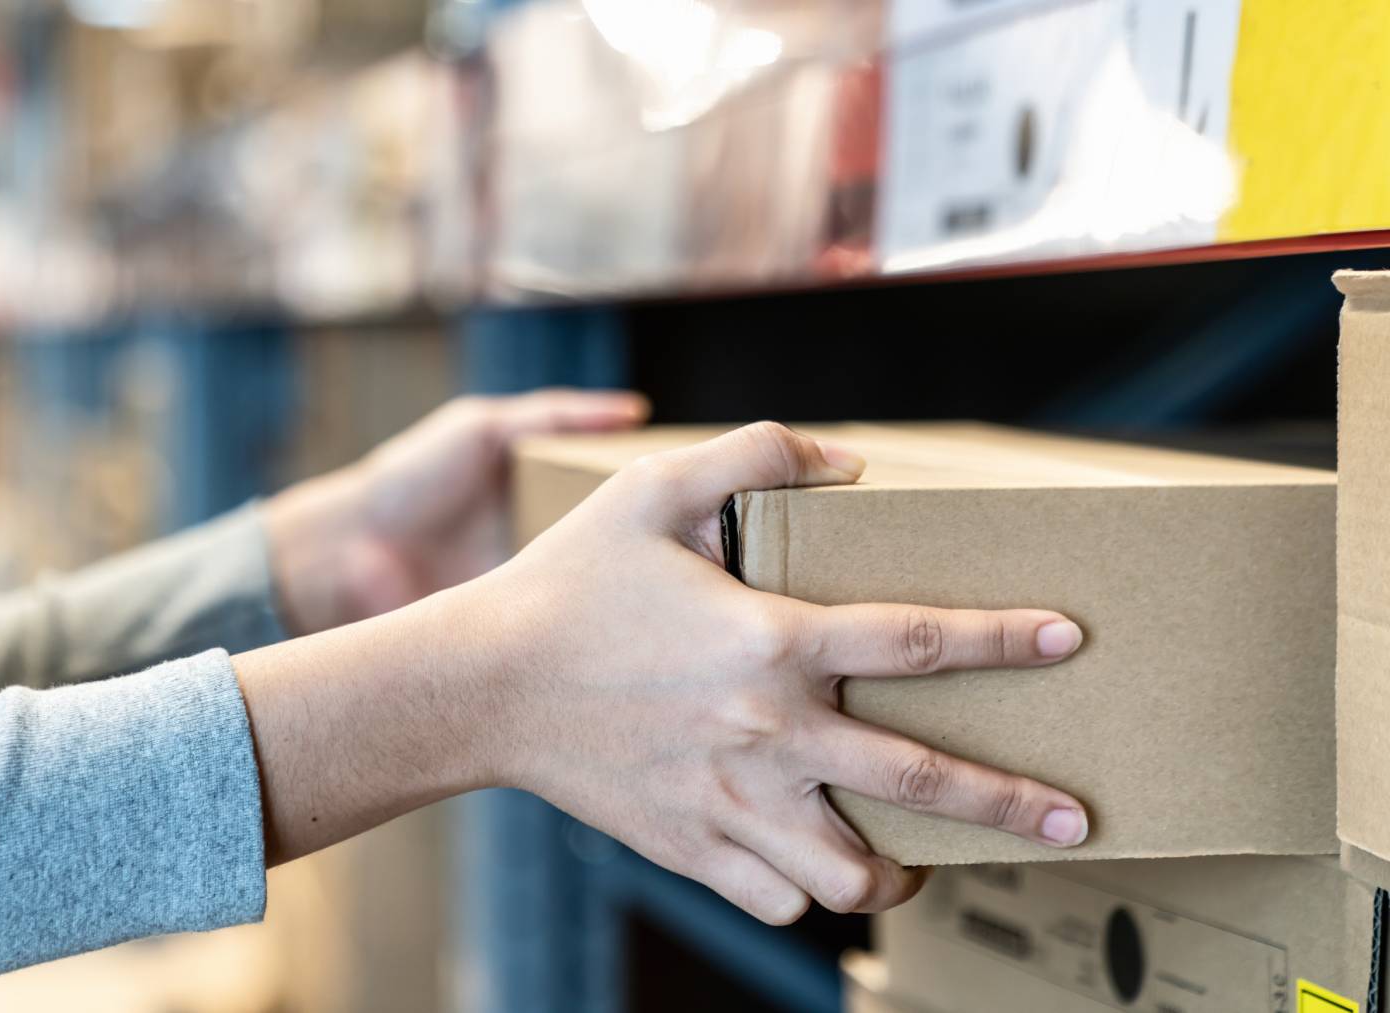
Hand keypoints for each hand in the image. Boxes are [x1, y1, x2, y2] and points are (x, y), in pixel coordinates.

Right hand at [234, 422, 1087, 923]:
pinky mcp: (691, 848)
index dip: (1004, 638)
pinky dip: (807, 894)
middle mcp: (766, 733)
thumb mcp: (652, 489)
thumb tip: (848, 462)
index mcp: (768, 642)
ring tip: (921, 859)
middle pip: (919, 782)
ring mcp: (730, 802)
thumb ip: (757, 455)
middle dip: (1011, 803)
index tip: (1066, 638)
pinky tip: (814, 864)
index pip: (917, 640)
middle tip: (1074, 818)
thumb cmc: (566, 584)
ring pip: (851, 876)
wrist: (478, 686)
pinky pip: (777, 900)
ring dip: (900, 873)